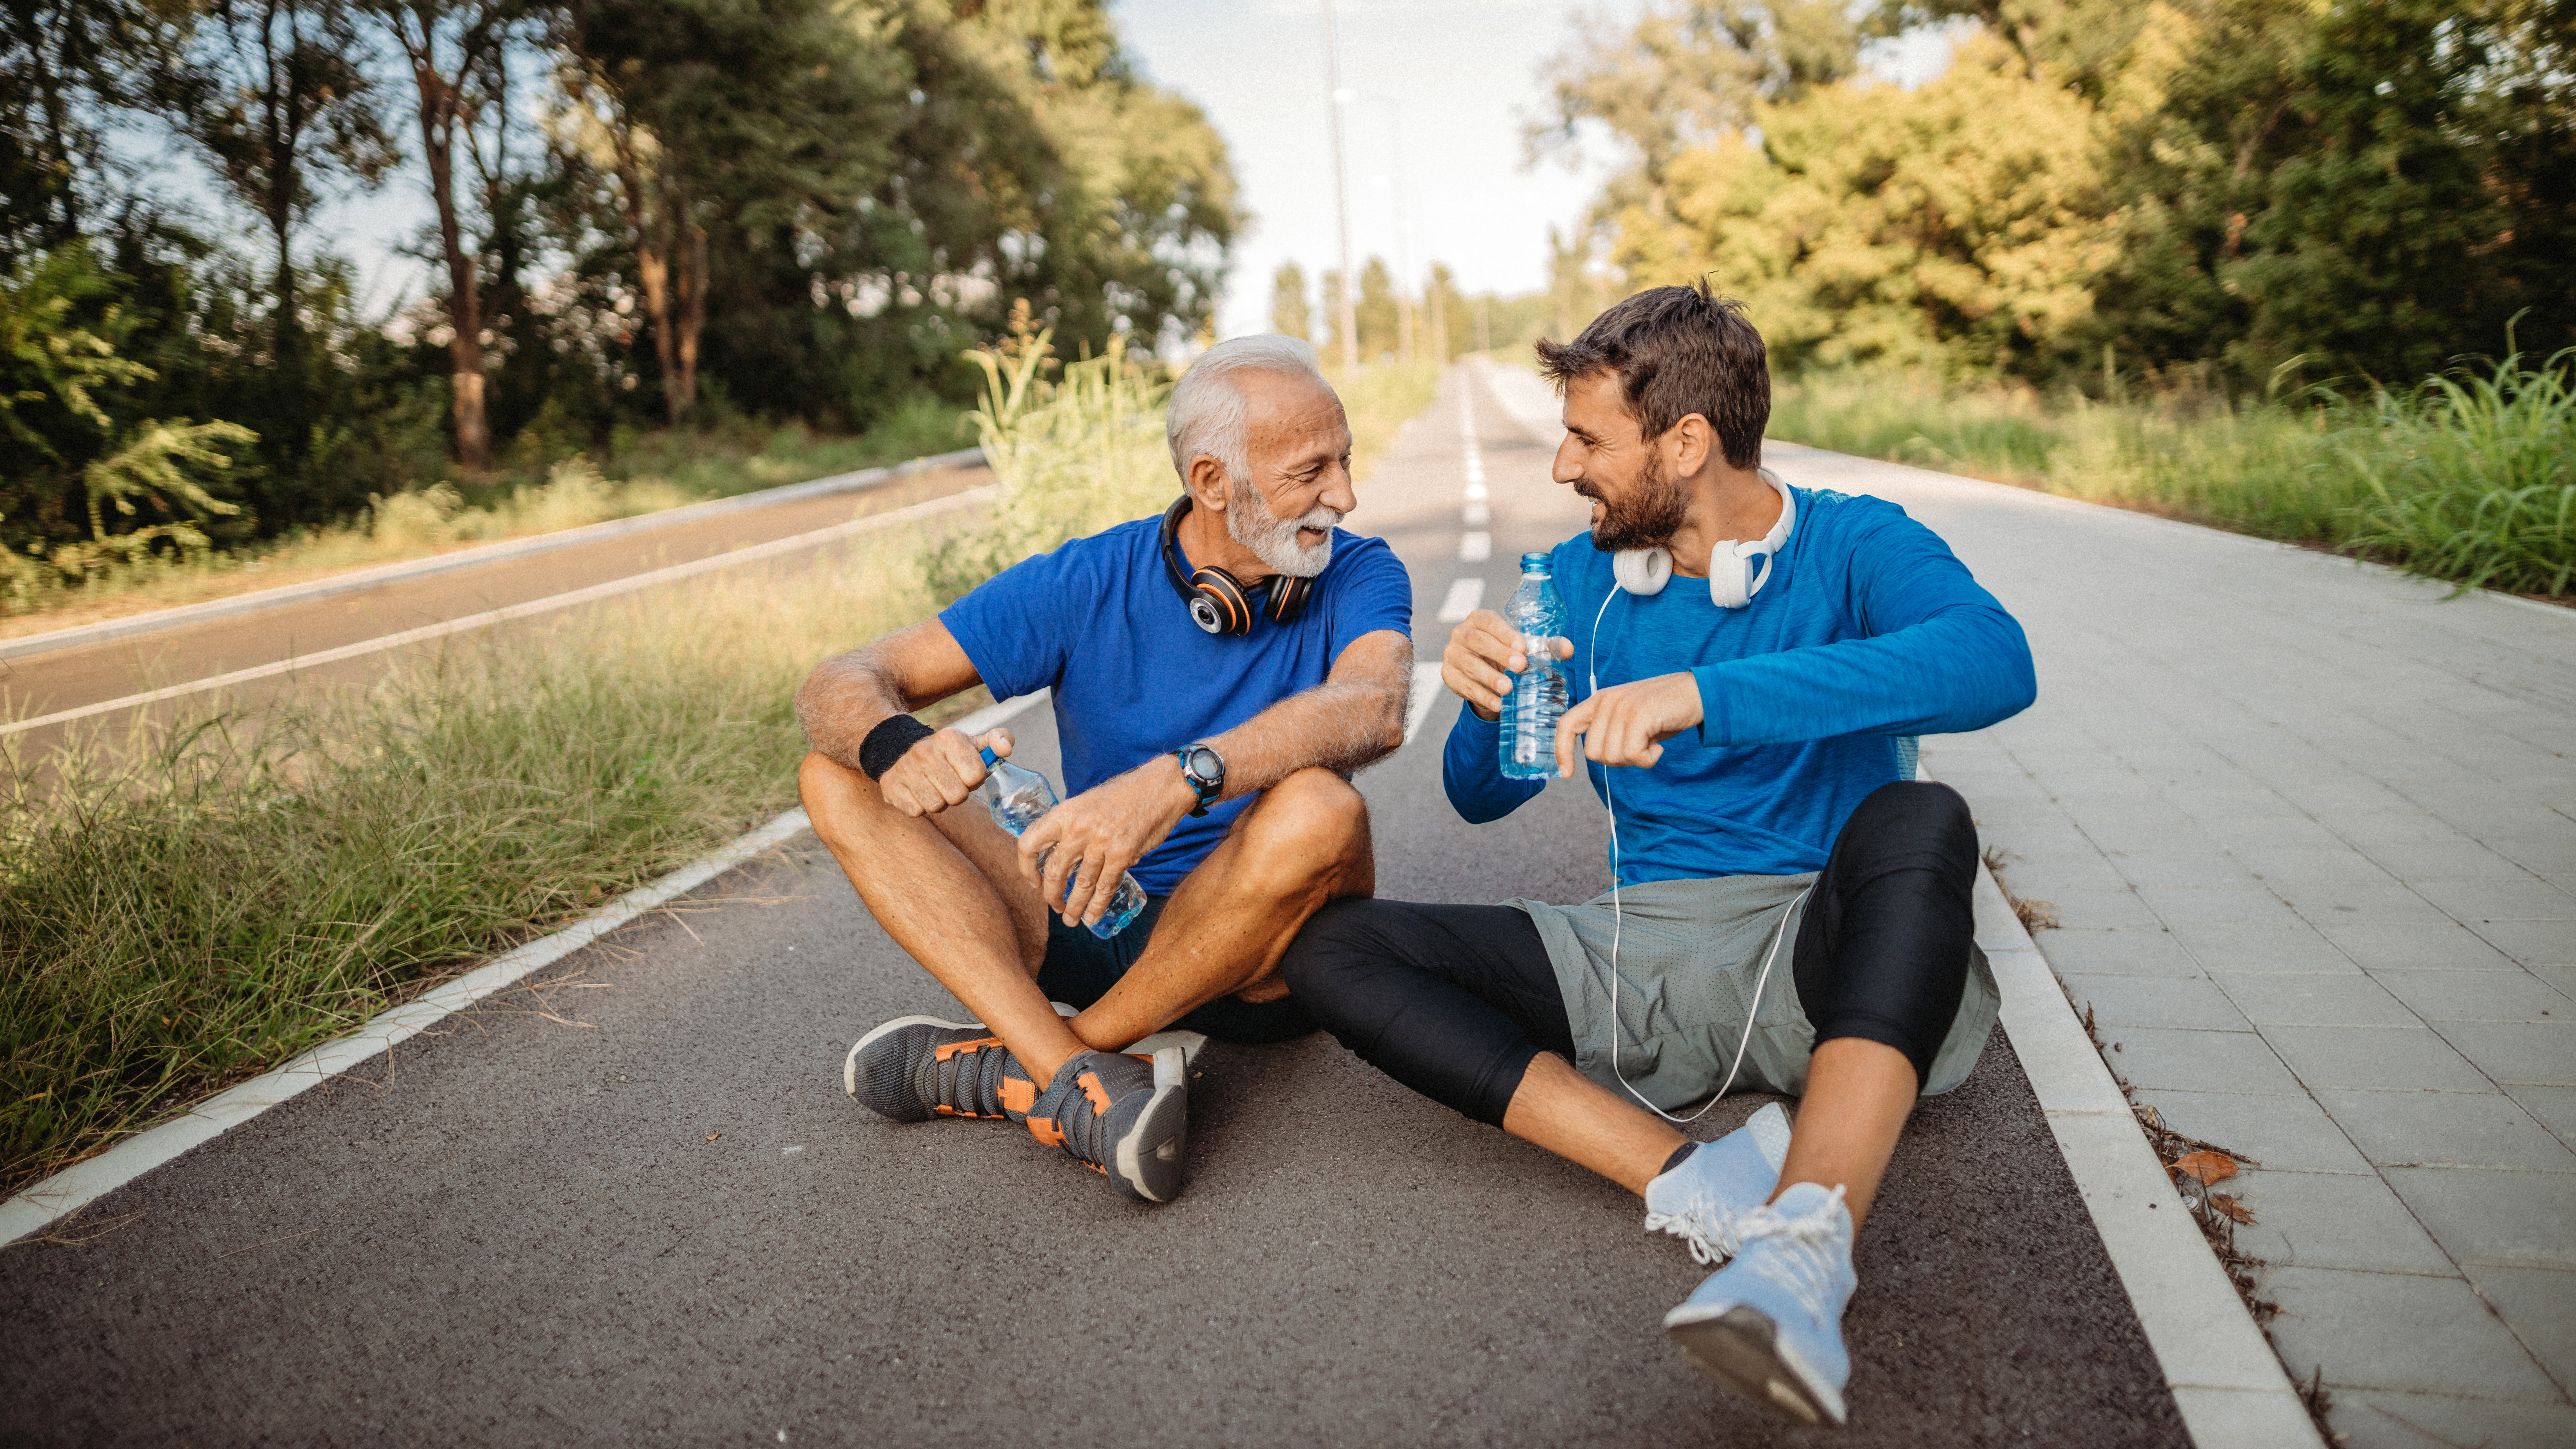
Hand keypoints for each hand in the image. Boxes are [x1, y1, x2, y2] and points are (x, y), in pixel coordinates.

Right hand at [876, 725, 1011, 817]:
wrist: (900, 750)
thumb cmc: (946, 752)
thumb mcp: (973, 742)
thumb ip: (999, 740)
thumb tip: (1006, 750)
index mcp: (949, 738)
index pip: (976, 775)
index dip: (974, 779)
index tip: (965, 771)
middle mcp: (924, 751)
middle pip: (958, 796)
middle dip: (957, 793)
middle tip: (949, 782)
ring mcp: (904, 769)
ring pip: (937, 806)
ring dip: (939, 801)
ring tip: (934, 786)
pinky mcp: (890, 787)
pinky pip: (917, 811)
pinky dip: (920, 806)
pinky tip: (918, 791)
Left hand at [1017, 755, 1194, 928]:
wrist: (1161, 787)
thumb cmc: (1125, 794)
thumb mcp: (1087, 803)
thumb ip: (1071, 827)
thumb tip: (1064, 857)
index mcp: (1064, 813)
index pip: (1029, 843)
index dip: (1026, 868)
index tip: (1032, 881)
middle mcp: (1078, 828)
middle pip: (1054, 871)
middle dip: (1052, 895)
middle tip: (1055, 906)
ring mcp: (1101, 842)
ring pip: (1081, 883)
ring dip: (1075, 906)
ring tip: (1071, 919)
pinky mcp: (1123, 854)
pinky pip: (1105, 886)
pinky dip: (1098, 905)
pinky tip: (1092, 917)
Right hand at [1441, 609, 1571, 721]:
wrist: (1482, 672)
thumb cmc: (1505, 652)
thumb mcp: (1521, 646)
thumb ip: (1545, 646)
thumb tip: (1569, 648)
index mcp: (1478, 619)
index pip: (1489, 622)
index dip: (1505, 633)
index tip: (1523, 647)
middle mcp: (1461, 634)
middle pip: (1478, 641)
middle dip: (1499, 654)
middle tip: (1520, 667)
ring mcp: (1452, 655)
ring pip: (1470, 666)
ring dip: (1490, 678)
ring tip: (1508, 689)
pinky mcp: (1449, 676)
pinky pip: (1464, 686)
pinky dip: (1482, 696)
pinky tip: (1497, 704)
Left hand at [1555, 671, 1702, 776]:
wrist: (1696, 693)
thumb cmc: (1664, 711)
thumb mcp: (1630, 719)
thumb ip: (1610, 732)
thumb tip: (1600, 756)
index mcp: (1599, 700)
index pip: (1567, 725)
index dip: (1562, 751)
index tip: (1567, 774)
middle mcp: (1606, 701)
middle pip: (1594, 753)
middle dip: (1617, 760)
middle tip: (1640, 747)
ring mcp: (1622, 707)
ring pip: (1613, 756)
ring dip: (1635, 759)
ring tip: (1650, 743)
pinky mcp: (1639, 715)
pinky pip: (1633, 754)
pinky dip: (1648, 759)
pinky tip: (1658, 746)